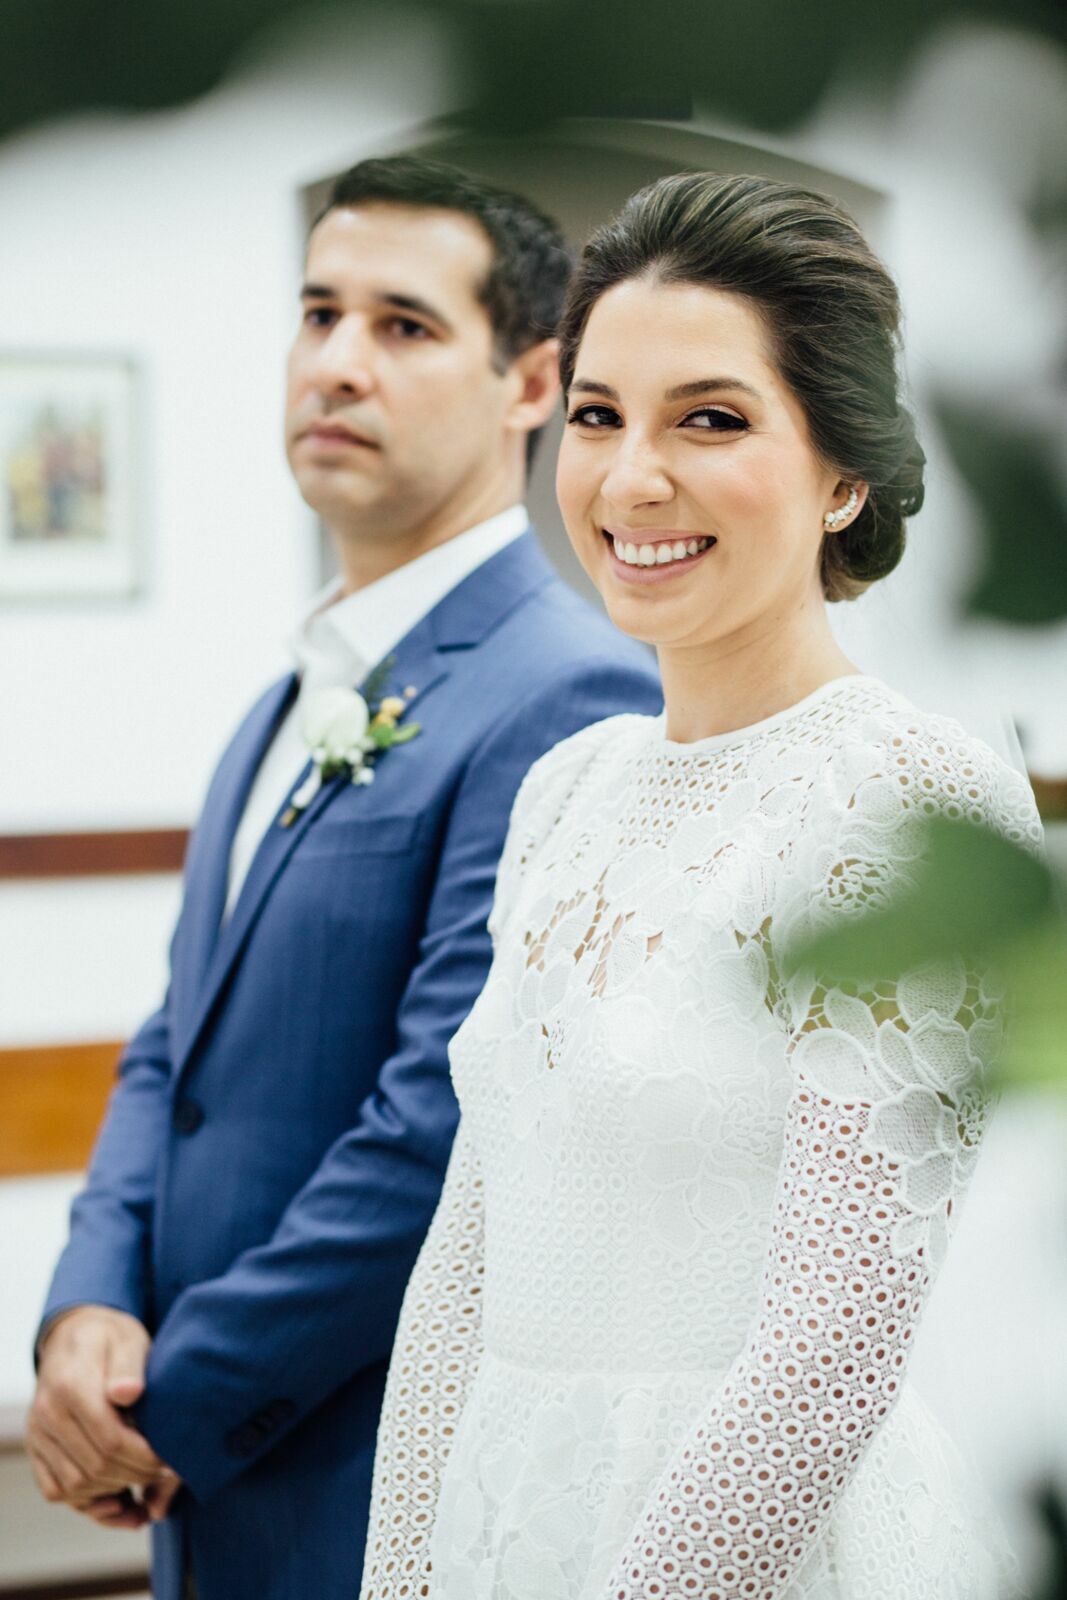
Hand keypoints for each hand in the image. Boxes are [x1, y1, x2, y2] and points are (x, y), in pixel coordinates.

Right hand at [28, 1305, 174, 1518]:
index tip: (172, 1460)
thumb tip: (128, 1393)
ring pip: (76, 1486)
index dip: (145, 1457)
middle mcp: (46, 1415)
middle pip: (96, 1468)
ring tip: (148, 1488)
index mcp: (70, 1386)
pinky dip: (89, 1503)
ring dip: (115, 1495)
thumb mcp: (127, 1339)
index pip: (110, 1440)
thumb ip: (128, 1366)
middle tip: (167, 1474)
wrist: (76, 1337)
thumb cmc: (110, 1338)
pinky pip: (58, 1491)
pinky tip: (120, 1499)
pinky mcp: (37, 1449)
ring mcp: (38, 1435)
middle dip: (136, 1476)